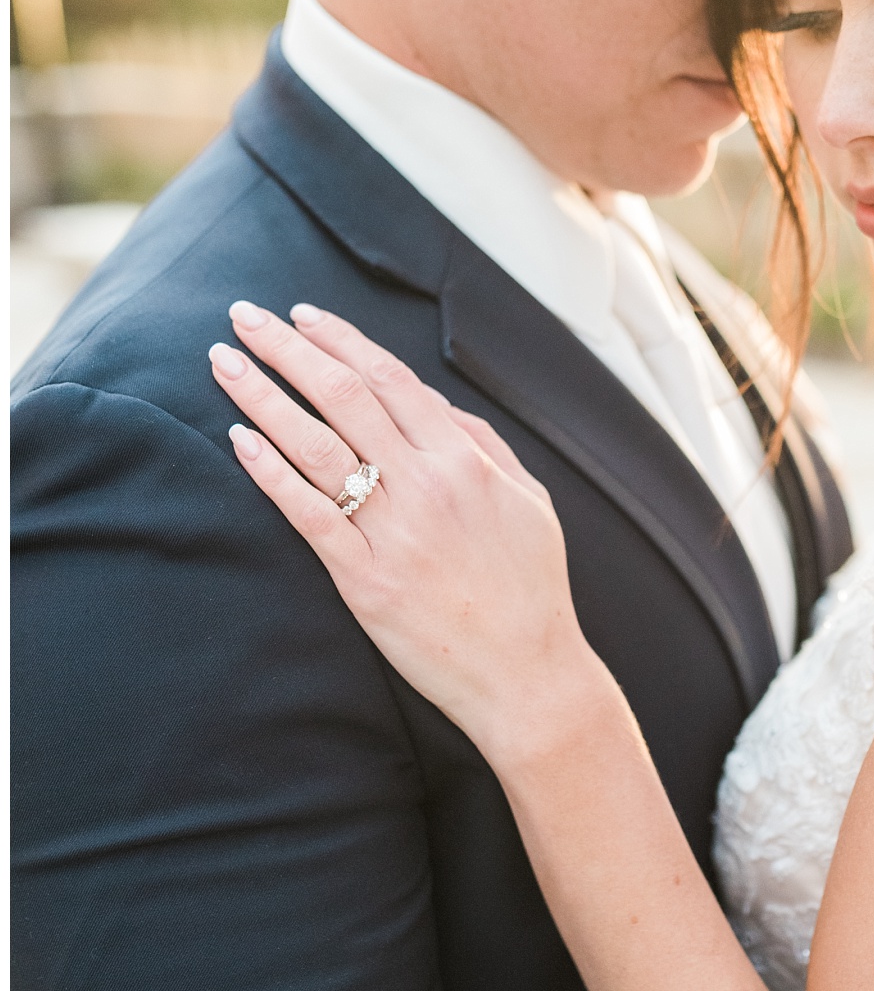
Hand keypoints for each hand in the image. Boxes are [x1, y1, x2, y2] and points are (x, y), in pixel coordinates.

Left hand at [209, 301, 615, 768]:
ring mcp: (392, 532)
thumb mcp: (528, 501)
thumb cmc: (533, 591)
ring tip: (224, 364)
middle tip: (244, 316)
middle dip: (286, 349)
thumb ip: (482, 445)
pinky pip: (307, 514)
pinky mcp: (364, 579)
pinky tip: (238, 440)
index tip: (302, 315)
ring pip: (315, 445)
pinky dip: (270, 473)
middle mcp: (426, 485)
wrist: (528, 676)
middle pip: (342, 396)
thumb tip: (434, 403)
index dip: (340, 340)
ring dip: (262, 397)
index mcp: (465, 461)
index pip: (390, 379)